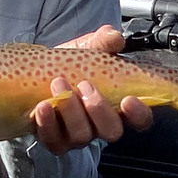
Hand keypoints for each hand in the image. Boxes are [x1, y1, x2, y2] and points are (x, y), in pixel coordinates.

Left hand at [35, 25, 152, 154]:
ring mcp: (77, 136)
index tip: (128, 99)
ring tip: (58, 84)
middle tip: (85, 85)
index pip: (140, 120)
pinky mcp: (54, 140)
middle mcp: (100, 126)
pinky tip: (42, 106)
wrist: (37, 72)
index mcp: (117, 107)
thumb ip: (103, 42)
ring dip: (71, 111)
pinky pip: (54, 140)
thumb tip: (114, 36)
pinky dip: (48, 123)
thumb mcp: (88, 49)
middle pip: (112, 132)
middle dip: (99, 109)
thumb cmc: (71, 65)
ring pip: (81, 136)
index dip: (139, 114)